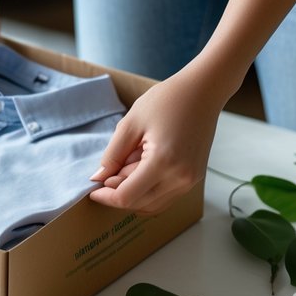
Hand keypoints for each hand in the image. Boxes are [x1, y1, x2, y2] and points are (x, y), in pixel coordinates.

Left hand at [88, 66, 226, 214]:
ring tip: (127, 165)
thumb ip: (112, 155)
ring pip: (153, 204)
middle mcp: (180, 178)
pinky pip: (166, 196)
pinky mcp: (194, 178)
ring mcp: (190, 181)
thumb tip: (98, 178)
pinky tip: (142, 168)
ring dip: (134, 193)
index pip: (127, 197)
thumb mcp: (130, 124)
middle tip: (109, 171)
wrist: (203, 91)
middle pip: (139, 204)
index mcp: (163, 163)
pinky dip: (149, 190)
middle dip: (118, 193)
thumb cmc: (167, 101)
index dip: (105, 197)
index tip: (93, 189)